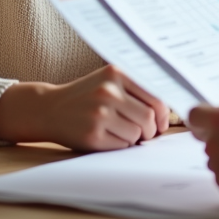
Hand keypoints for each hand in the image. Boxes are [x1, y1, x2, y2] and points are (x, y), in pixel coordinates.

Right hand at [0, 65, 169, 150]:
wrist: (49, 108)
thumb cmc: (86, 96)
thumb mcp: (109, 81)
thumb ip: (136, 89)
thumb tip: (168, 112)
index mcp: (116, 73)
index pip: (156, 96)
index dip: (164, 114)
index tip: (161, 123)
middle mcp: (108, 91)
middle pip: (150, 117)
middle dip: (152, 130)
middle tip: (145, 134)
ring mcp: (99, 113)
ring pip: (138, 133)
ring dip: (136, 138)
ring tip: (122, 132)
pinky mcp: (92, 134)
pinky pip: (123, 145)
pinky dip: (122, 145)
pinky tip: (109, 138)